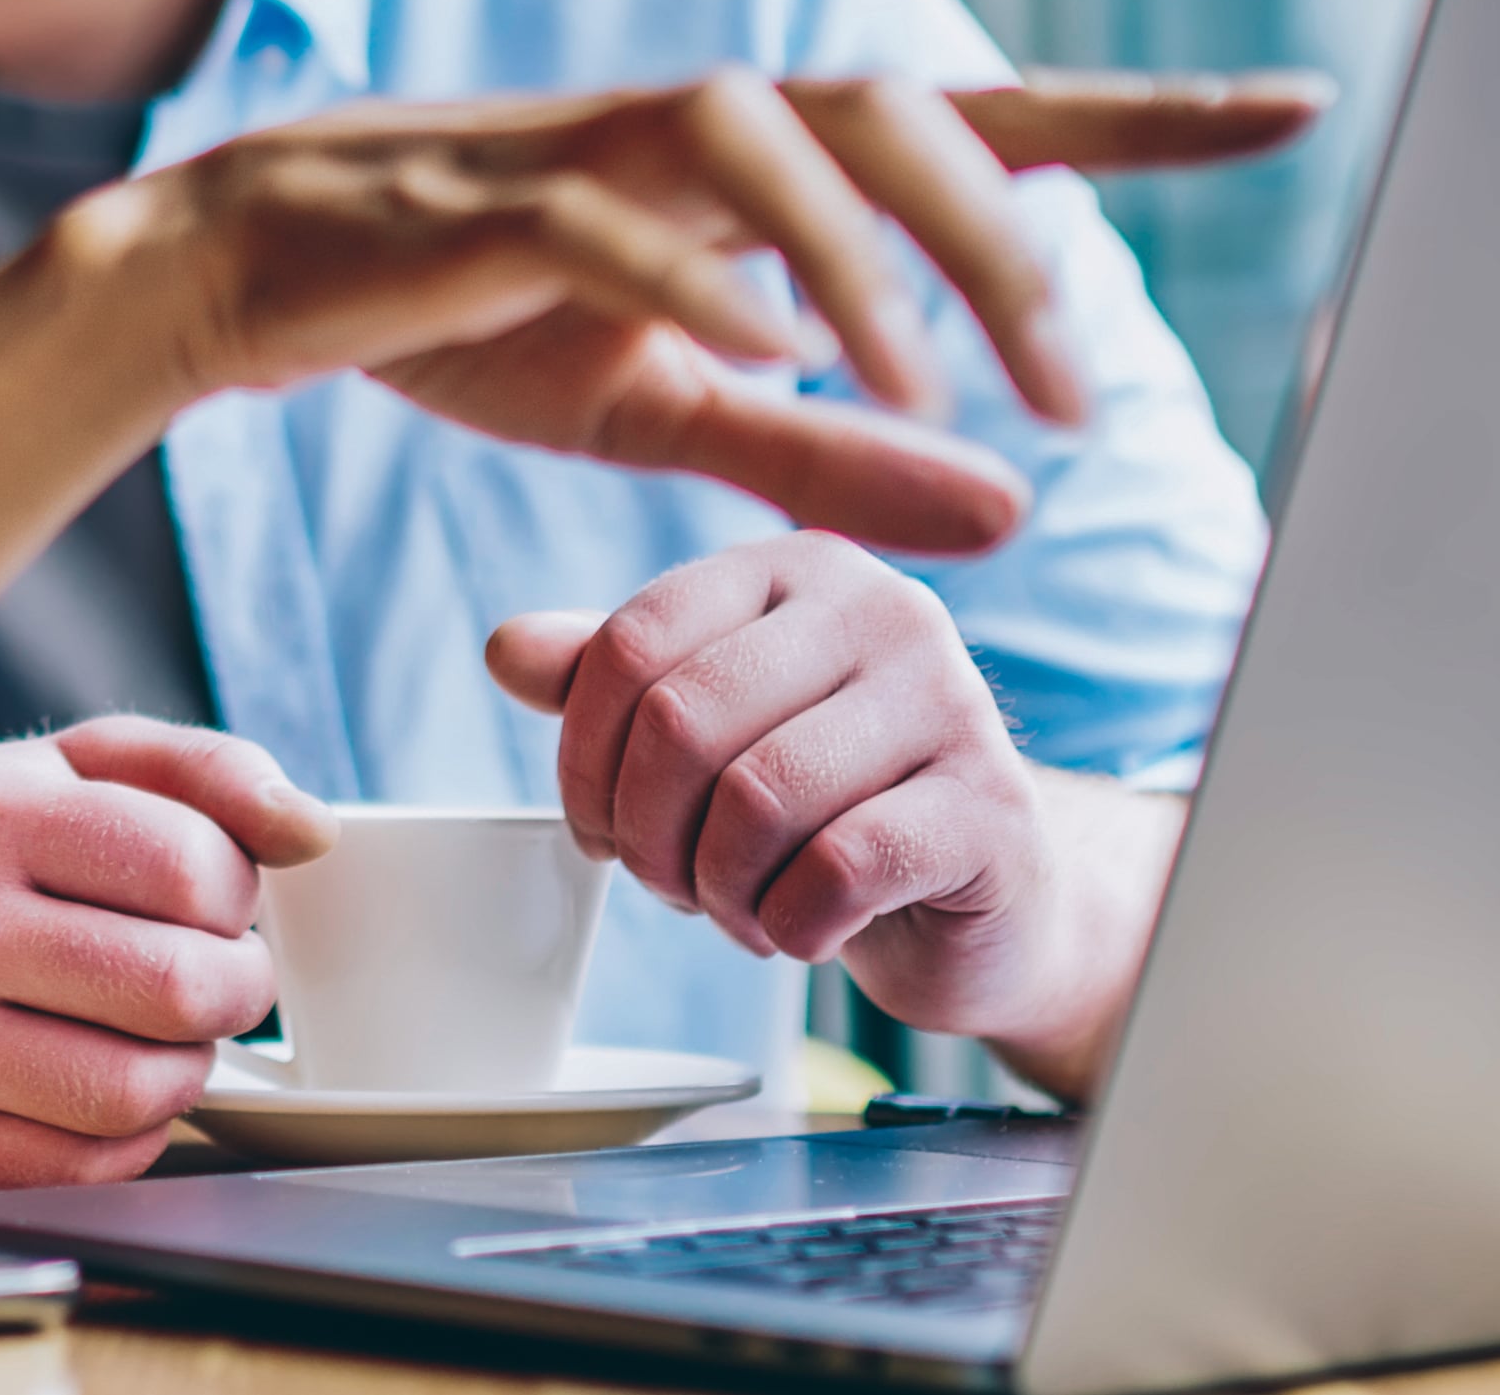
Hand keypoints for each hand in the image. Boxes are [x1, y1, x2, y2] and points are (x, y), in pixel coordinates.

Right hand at [0, 721, 335, 1185]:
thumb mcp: (74, 770)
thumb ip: (203, 773)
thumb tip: (310, 829)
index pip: (187, 865)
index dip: (236, 894)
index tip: (211, 900)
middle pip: (174, 987)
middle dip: (234, 989)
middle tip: (216, 976)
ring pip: (136, 1092)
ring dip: (187, 1068)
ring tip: (161, 1033)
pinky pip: (85, 1166)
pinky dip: (129, 1134)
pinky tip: (102, 1086)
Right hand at [70, 69, 1321, 555]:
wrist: (243, 277)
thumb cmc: (466, 321)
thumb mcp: (673, 407)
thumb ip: (837, 450)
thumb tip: (1019, 512)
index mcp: (757, 165)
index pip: (977, 116)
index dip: (1137, 112)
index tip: (1295, 103)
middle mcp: (692, 125)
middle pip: (892, 106)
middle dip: (1006, 237)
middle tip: (1076, 393)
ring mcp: (584, 146)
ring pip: (762, 133)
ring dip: (866, 254)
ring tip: (926, 384)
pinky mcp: (477, 203)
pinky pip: (608, 216)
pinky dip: (695, 272)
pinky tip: (763, 350)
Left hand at [486, 535, 1171, 1096]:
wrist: (986, 896)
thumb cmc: (831, 804)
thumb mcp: (714, 729)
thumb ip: (614, 683)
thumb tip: (505, 649)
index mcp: (797, 569)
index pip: (632, 642)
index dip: (584, 758)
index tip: (597, 828)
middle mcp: (884, 610)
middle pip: (684, 722)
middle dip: (648, 835)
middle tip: (671, 884)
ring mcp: (953, 703)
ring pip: (757, 800)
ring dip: (718, 889)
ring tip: (739, 909)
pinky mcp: (994, 809)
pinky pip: (837, 870)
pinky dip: (790, 926)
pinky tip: (805, 930)